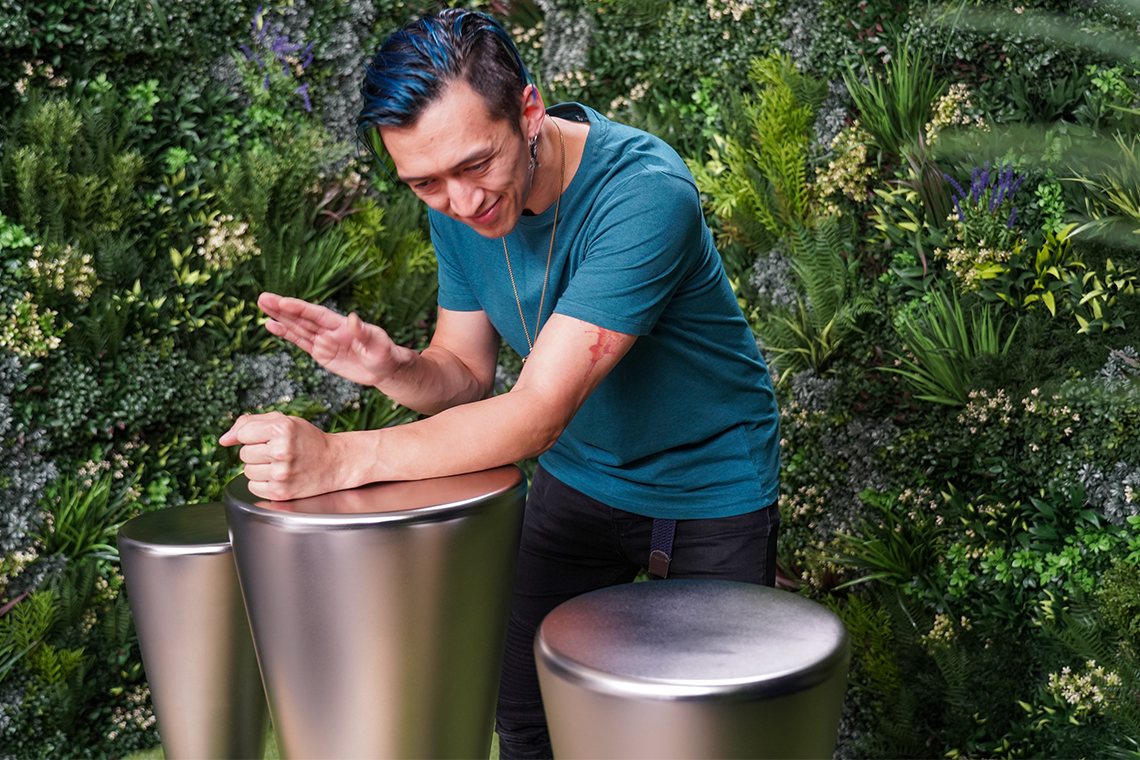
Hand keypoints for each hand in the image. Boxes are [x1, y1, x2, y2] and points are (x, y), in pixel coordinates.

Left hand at [220, 412, 348, 499]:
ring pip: (247, 471)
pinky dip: (263, 483)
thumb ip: (250, 423)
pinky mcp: (280, 492)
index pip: (243, 433)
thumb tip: (224, 440)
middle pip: (244, 454)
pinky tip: (280, 477)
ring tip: (280, 464)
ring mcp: (281, 473)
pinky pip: (253, 487)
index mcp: (281, 429)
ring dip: (260, 468)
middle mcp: (281, 450)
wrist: (336, 462)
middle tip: (278, 452)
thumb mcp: (284, 421)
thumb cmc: (308, 440)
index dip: (253, 435)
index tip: (268, 438)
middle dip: (257, 452)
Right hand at [258, 292, 399, 386]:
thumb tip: (354, 319)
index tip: (282, 301)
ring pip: (298, 328)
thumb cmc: (384, 354)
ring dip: (280, 318)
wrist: (384, 369)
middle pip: (302, 318)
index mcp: (342, 325)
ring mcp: (324, 342)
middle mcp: (329, 330)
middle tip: (262, 297)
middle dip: (282, 309)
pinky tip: (272, 326)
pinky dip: (286, 335)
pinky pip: (301, 343)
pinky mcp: (321, 354)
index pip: (317, 315)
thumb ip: (364, 333)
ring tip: (262, 306)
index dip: (300, 308)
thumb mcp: (377, 344)